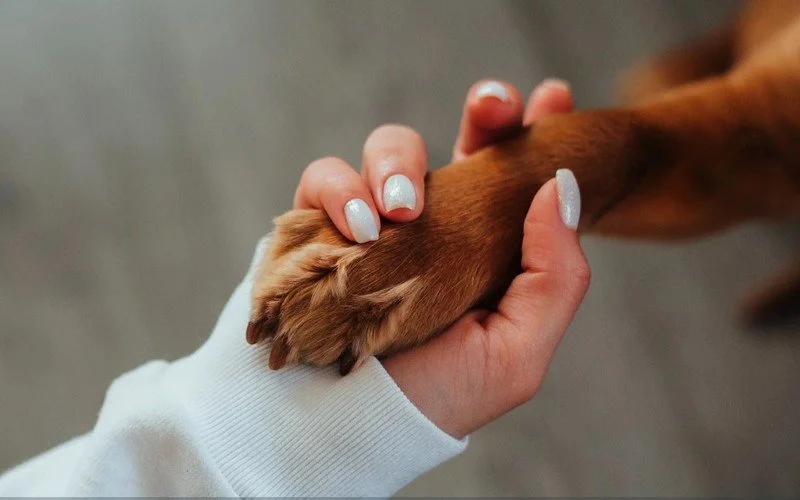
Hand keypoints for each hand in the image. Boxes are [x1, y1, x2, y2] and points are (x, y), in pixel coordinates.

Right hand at [293, 79, 588, 437]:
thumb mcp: (516, 353)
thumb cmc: (433, 396)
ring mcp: (375, 221)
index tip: (554, 97)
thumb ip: (554, 276)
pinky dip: (338, 191)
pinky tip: (357, 227)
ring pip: (388, 147)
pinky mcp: (320, 226)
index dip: (533, 131)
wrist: (344, 428)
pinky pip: (324, 178)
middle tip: (493, 105)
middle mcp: (433, 226)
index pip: (514, 177)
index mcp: (484, 247)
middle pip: (460, 141)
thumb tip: (561, 187)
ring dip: (396, 162)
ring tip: (397, 210)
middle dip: (483, 112)